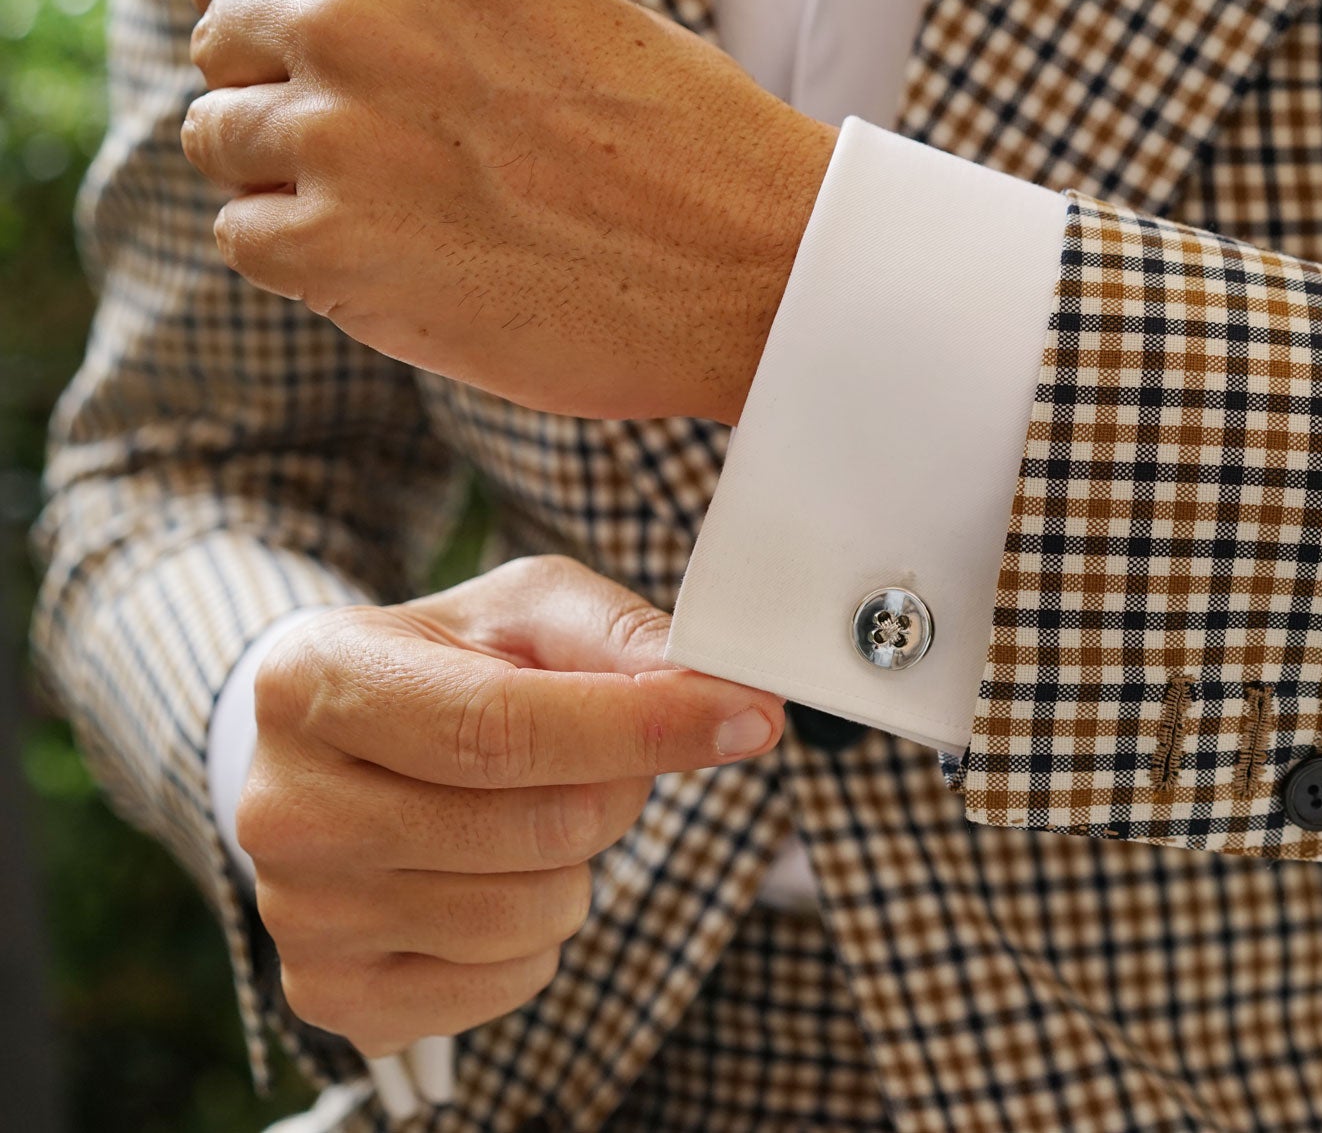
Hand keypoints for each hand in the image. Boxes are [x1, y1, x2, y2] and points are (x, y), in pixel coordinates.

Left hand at [180, 0, 836, 423]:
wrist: (753, 260)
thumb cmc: (679, 136)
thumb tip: (297, 27)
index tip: (279, 39)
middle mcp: (352, 9)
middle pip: (222, 43)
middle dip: (282, 93)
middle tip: (385, 150)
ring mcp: (334, 130)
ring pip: (219, 140)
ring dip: (291, 178)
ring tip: (405, 208)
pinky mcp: (333, 247)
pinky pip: (245, 238)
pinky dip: (305, 258)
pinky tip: (399, 259)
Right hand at [237, 555, 784, 1056]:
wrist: (337, 747)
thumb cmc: (445, 667)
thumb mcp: (523, 613)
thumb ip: (620, 636)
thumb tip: (717, 687)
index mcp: (320, 682)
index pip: (502, 726)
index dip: (641, 728)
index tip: (746, 718)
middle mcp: (287, 807)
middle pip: (539, 825)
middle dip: (617, 787)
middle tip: (598, 756)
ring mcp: (301, 912)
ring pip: (535, 912)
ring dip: (576, 864)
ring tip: (524, 812)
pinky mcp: (332, 994)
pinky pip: (511, 980)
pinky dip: (536, 933)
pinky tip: (488, 876)